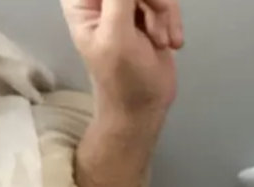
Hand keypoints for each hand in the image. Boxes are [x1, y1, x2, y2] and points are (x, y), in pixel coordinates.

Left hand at [60, 0, 182, 117]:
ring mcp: (126, 5)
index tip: (138, 6)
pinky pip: (165, 1)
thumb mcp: (117, 35)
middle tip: (157, 28)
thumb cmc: (123, 78)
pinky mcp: (148, 14)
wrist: (144, 109)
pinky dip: (172, 21)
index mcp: (82, 0)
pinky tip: (171, 43)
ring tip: (163, 41)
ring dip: (165, 13)